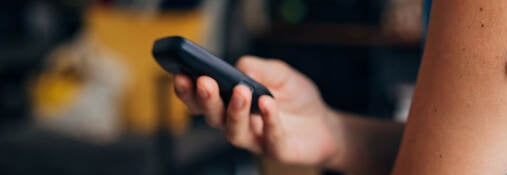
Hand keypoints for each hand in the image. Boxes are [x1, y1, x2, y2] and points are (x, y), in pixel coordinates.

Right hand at [173, 56, 337, 165]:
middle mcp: (238, 124)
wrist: (326, 123)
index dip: (188, 90)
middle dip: (205, 100)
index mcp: (231, 104)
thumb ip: (257, 68)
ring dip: (234, 111)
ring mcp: (256, 140)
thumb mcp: (279, 73)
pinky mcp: (277, 150)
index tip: (180, 74)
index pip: (202, 100)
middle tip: (205, 82)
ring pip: (234, 132)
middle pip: (213, 117)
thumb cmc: (297, 99)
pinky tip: (268, 104)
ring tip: (240, 91)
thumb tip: (238, 67)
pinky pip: (270, 137)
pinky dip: (269, 119)